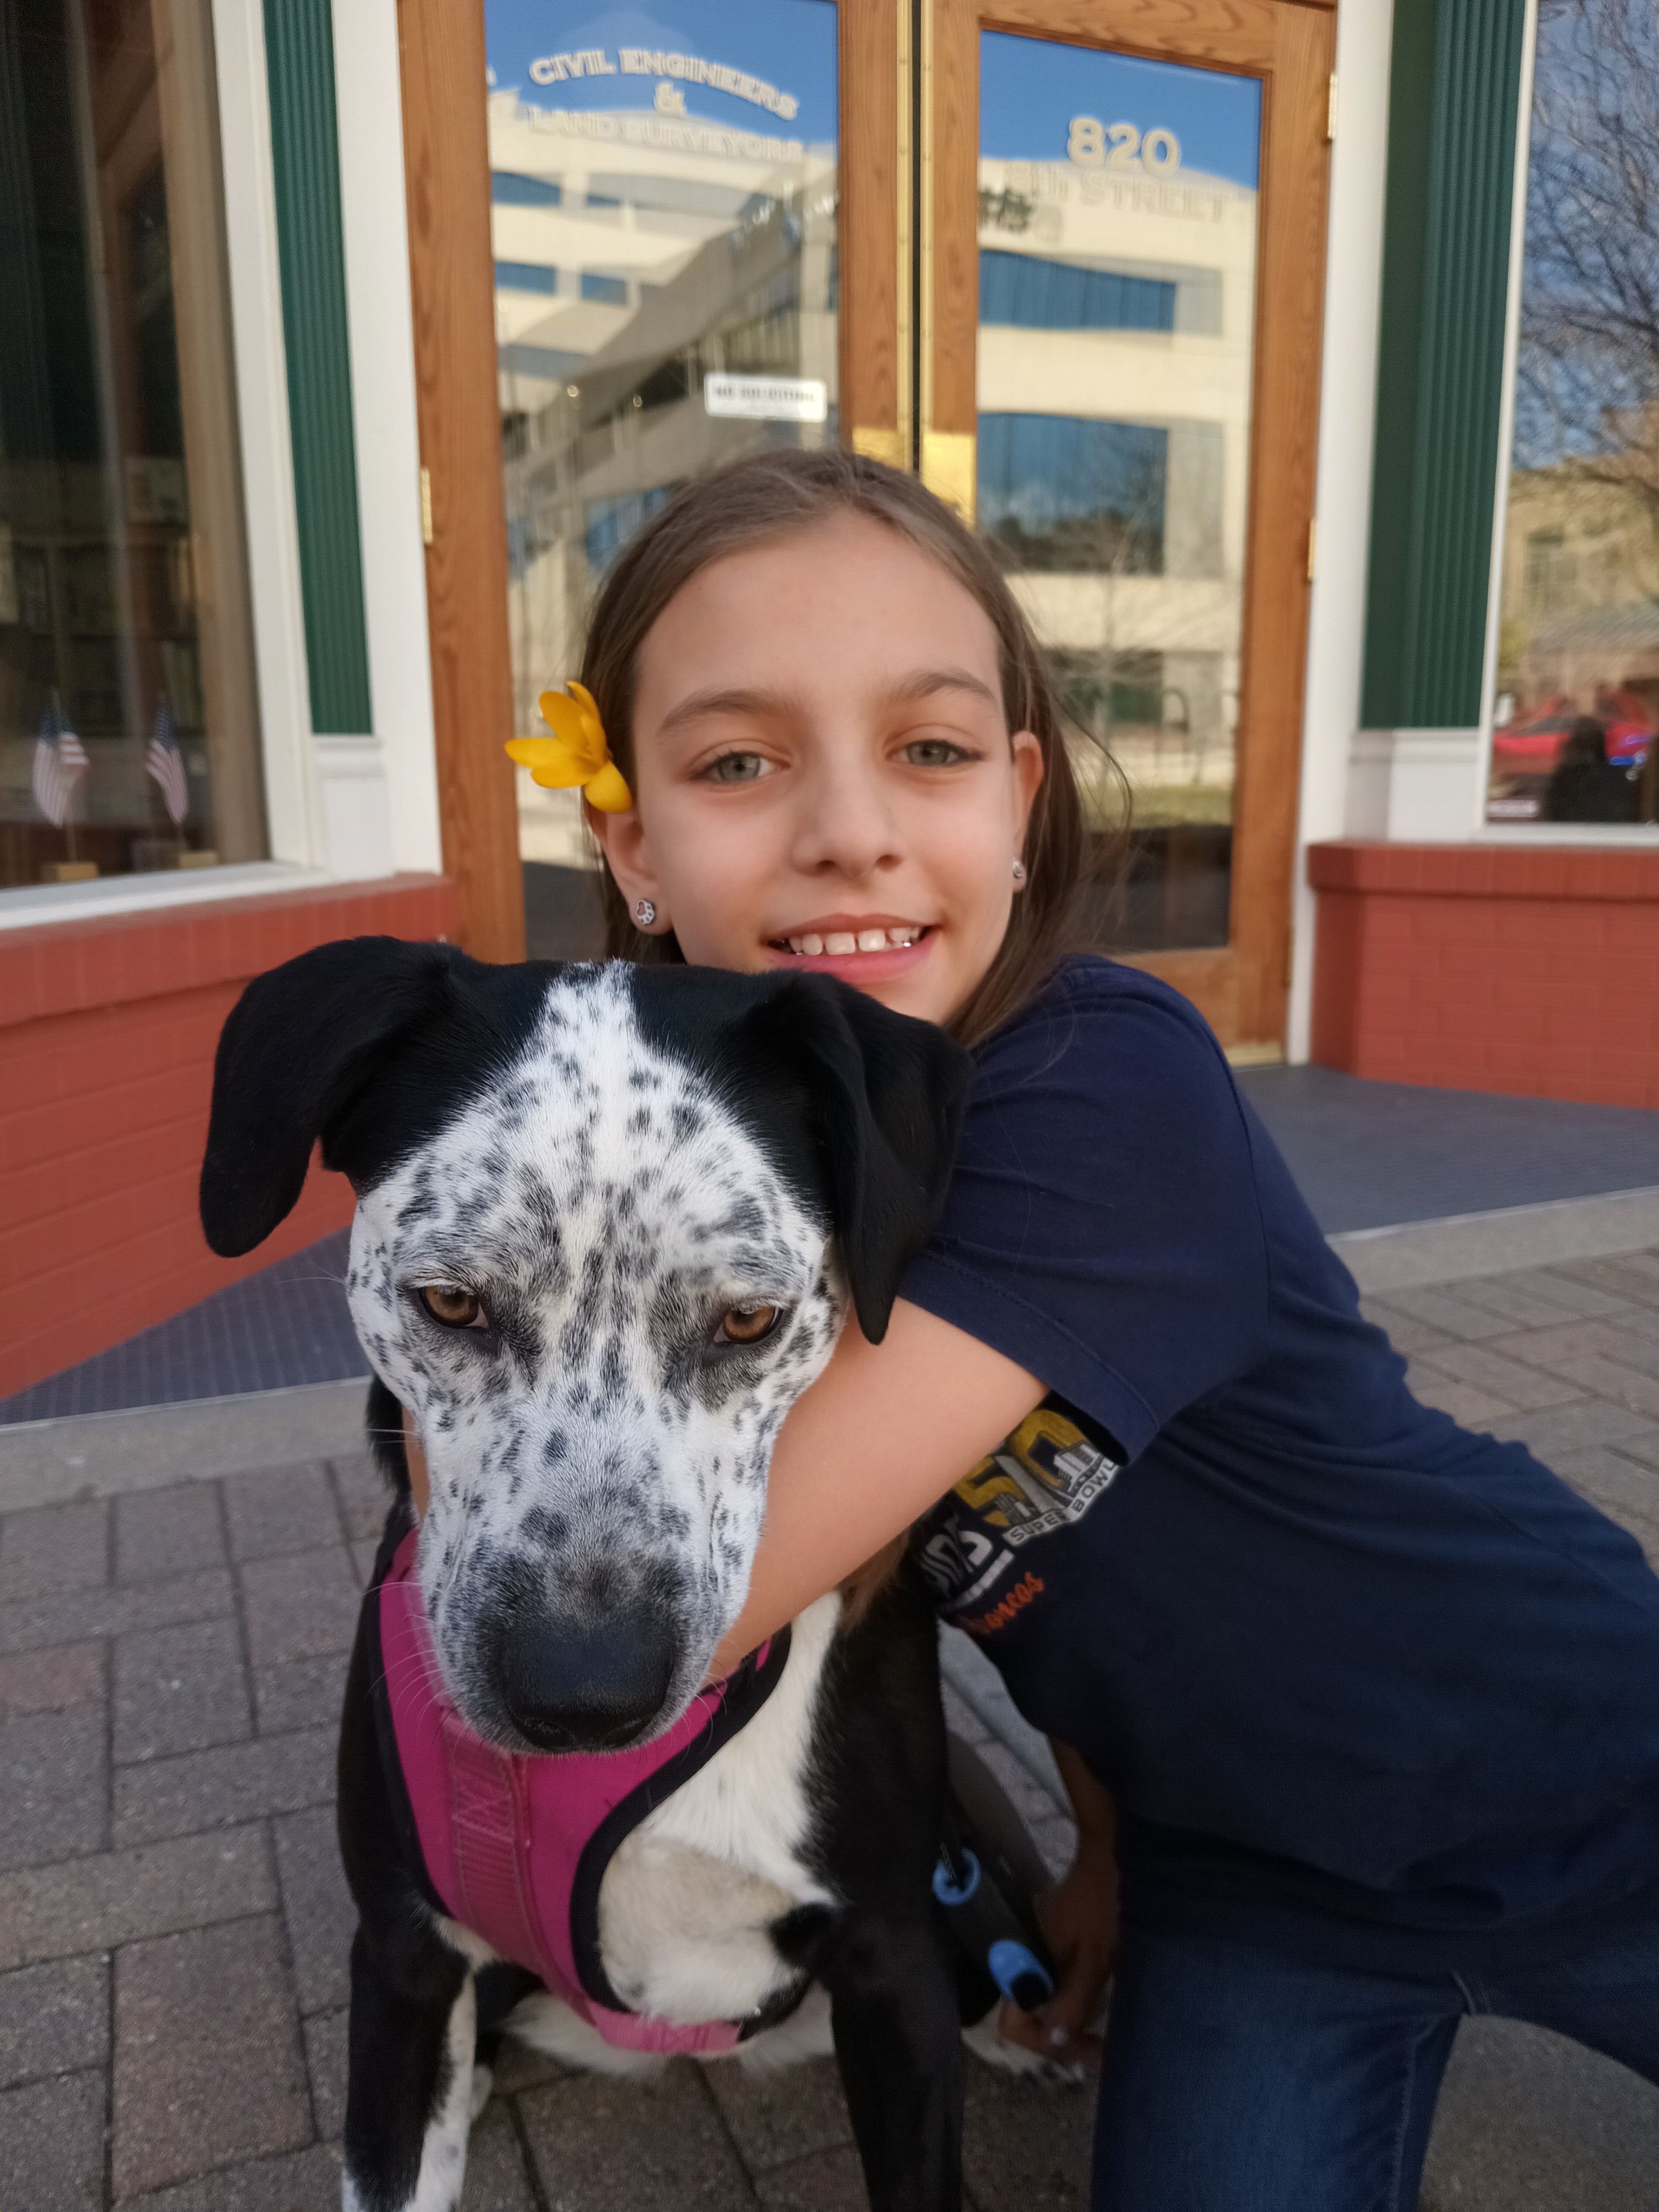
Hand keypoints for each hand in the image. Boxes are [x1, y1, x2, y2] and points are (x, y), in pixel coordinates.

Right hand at [995, 1836, 1117, 2067]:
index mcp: (1026, 1962)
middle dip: (1067, 2037)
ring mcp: (1043, 1950)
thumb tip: (1054, 2042)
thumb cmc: (1103, 1902)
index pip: (1014, 2023)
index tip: (1089, 2048)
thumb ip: (1073, 1999)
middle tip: (1105, 2047)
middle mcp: (1027, 1959)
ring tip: (1110, 2029)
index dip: (1045, 2043)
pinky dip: (1082, 1997)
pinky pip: (1062, 1982)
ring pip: (1050, 2001)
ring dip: (1077, 2019)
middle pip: (1033, 2017)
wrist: (1111, 1853)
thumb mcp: (1094, 1955)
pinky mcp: (1060, 1941)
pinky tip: (1108, 1997)